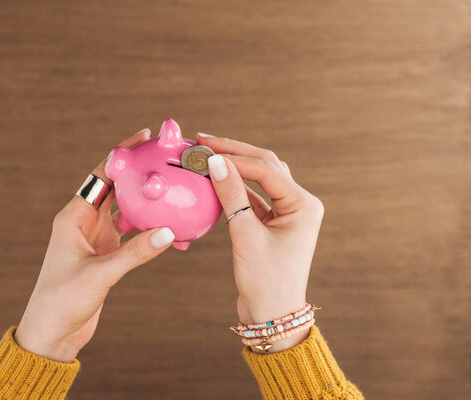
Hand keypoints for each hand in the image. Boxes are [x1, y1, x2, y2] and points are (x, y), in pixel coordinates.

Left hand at [15, 129, 175, 361]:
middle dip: (138, 173)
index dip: (122, 155)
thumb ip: (134, 253)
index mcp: (73, 217)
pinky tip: (168, 223)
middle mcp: (84, 222)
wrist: (52, 333)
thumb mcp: (100, 274)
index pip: (101, 176)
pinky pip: (132, 232)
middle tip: (165, 156)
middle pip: (115, 188)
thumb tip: (169, 232)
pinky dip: (148, 226)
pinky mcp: (106, 253)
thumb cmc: (62, 301)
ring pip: (126, 209)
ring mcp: (96, 237)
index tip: (144, 137)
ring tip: (171, 186)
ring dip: (146, 199)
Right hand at [198, 134, 323, 351]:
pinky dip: (234, 187)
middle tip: (204, 141)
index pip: (265, 169)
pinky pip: (253, 197)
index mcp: (303, 204)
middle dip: (235, 152)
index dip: (233, 157)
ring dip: (235, 167)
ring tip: (208, 155)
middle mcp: (299, 204)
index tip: (204, 149)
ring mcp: (287, 213)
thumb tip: (214, 161)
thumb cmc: (265, 281)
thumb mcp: (245, 236)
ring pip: (260, 179)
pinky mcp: (273, 223)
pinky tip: (216, 180)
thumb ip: (231, 196)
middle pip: (265, 166)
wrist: (273, 315)